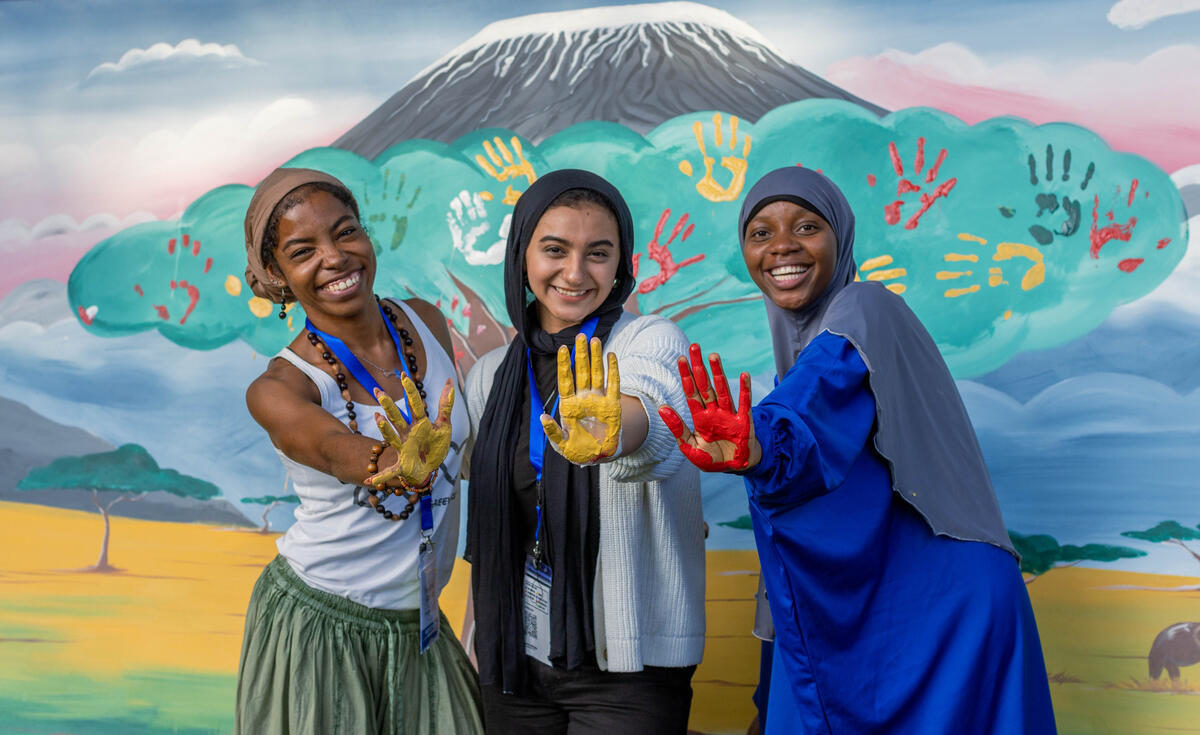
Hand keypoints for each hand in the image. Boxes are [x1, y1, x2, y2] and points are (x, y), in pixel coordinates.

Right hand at [365, 375, 453, 488]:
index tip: (403, 375)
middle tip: (379, 392)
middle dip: (389, 405)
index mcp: (419, 423)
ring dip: (384, 428)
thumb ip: (445, 404)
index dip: (410, 390)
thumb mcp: (444, 425)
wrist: (430, 468)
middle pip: (397, 417)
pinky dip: (380, 477)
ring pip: (392, 436)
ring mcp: (403, 448)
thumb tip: (449, 380)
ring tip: (378, 418)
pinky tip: (370, 482)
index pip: (414, 404)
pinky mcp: (402, 465)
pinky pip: (390, 472)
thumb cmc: (434, 445)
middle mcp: (408, 433)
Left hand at [541, 333, 621, 464]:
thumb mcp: (561, 444)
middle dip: (581, 354)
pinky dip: (613, 370)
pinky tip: (611, 355)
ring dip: (596, 357)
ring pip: (596, 373)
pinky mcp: (612, 405)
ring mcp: (598, 400)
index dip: (564, 365)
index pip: (565, 381)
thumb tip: (543, 417)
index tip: (563, 348)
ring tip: (594, 339)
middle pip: (581, 371)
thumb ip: (552, 431)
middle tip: (581, 335)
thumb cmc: (577, 450)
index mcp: (569, 405)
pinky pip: (613, 384)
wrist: (597, 457)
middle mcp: (583, 398)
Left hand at [658, 343, 758, 471]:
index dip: (686, 376)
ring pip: (722, 390)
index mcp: (700, 417)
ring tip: (713, 356)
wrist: (734, 468)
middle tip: (694, 347)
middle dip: (699, 367)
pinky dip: (744, 390)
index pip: (691, 392)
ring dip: (718, 373)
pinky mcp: (744, 422)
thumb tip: (662, 407)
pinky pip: (744, 404)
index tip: (681, 359)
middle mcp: (714, 411)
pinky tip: (743, 375)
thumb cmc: (712, 458)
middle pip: (704, 385)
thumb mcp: (690, 447)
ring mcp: (729, 415)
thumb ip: (677, 428)